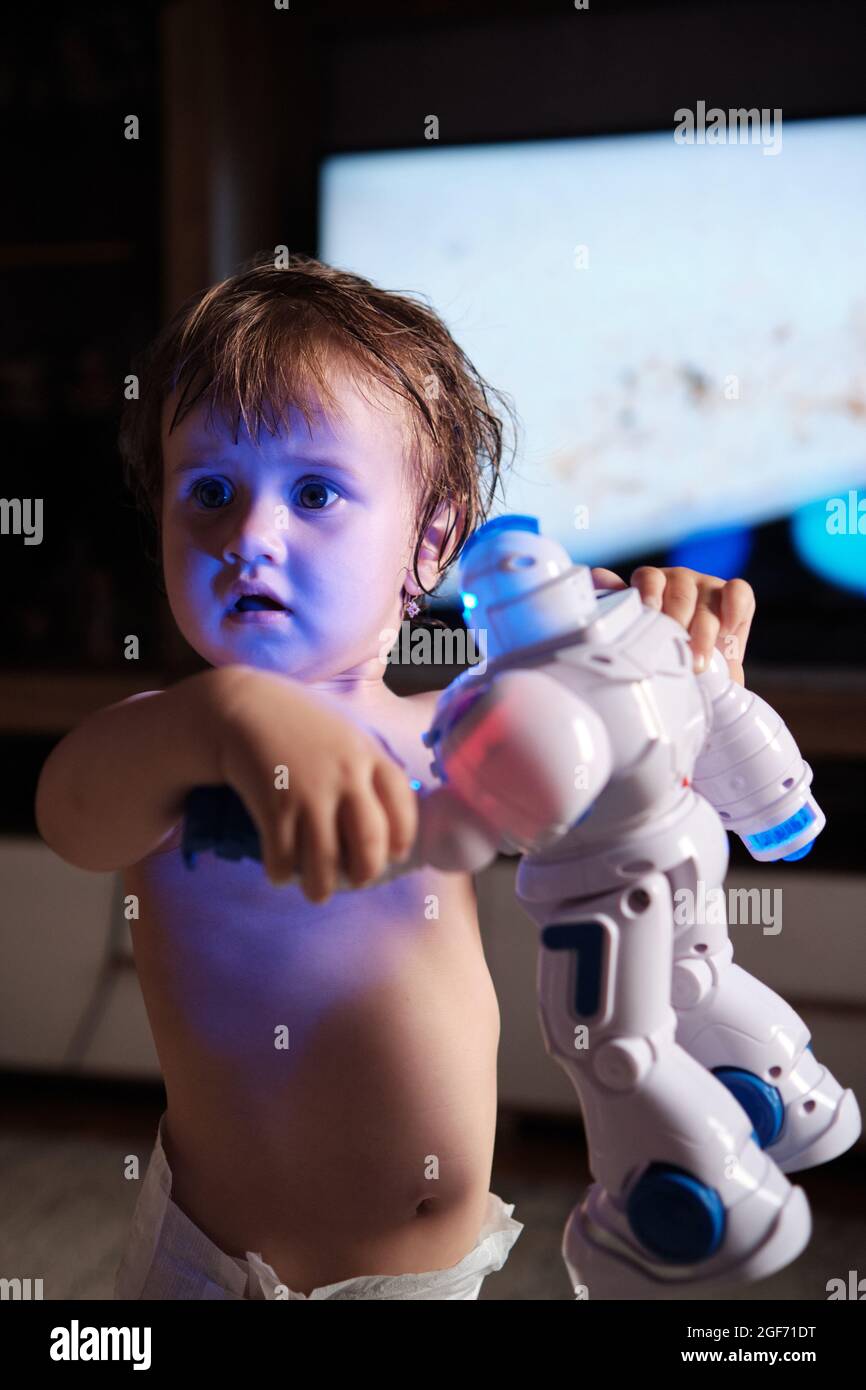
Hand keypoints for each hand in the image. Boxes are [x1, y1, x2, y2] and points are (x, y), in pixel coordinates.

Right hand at [210, 666, 416, 898]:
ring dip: (321, 887)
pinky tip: (280, 872)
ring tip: (317, 891)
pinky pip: (284, 856)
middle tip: (357, 880)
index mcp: (369, 755)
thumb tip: (385, 818)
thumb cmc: (298, 725)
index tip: (395, 854)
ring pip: (326, 861)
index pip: (403, 805)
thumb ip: (367, 768)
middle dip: (366, 873)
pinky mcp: (275, 805)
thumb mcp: (345, 734)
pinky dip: (282, 873)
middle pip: (370, 843)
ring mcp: (311, 792)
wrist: (243, 707)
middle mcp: (346, 775)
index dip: (402, 837)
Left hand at [590, 566, 754, 685]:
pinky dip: (734, 607)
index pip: (648, 579)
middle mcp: (678, 581)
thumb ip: (624, 611)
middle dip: (678, 622)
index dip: (649, 595)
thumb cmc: (664, 654)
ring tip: (699, 660)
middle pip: (679, 591)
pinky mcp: (736, 595)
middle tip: (677, 651)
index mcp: (651, 586)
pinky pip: (738, 592)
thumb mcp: (641, 637)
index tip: (650, 614)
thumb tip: (596, 576)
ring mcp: (707, 586)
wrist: (704, 678)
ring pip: (706, 595)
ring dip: (703, 629)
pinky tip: (728, 629)